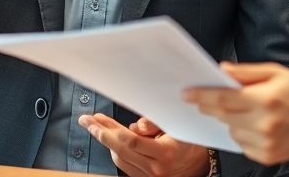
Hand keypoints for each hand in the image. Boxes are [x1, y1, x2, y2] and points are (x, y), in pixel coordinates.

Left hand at [78, 114, 209, 176]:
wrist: (200, 165)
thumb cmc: (190, 143)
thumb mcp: (178, 126)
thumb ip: (156, 124)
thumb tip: (134, 124)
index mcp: (164, 153)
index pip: (130, 141)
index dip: (109, 129)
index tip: (95, 119)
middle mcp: (155, 168)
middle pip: (120, 150)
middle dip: (101, 133)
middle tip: (87, 121)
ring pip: (119, 159)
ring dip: (107, 142)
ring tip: (101, 127)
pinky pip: (125, 166)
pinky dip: (117, 152)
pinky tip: (114, 141)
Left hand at [185, 62, 288, 165]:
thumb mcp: (275, 72)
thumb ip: (245, 72)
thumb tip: (222, 70)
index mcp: (265, 99)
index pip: (223, 99)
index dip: (202, 96)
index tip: (187, 93)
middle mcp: (265, 124)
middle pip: (223, 116)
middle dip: (210, 106)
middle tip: (202, 99)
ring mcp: (266, 143)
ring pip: (231, 131)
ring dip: (230, 120)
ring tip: (246, 110)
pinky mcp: (268, 156)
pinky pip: (242, 145)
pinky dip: (242, 134)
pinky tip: (255, 124)